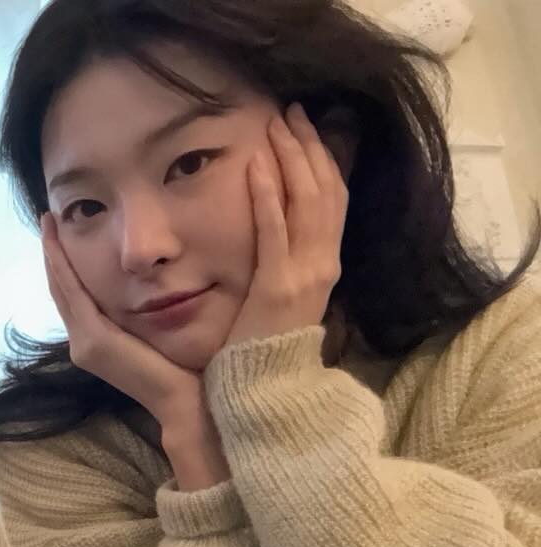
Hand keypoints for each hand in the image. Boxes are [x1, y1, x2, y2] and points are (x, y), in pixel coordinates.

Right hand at [40, 211, 204, 432]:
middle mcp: (84, 343)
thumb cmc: (184, 368)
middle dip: (53, 255)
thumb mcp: (158, 331)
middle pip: (62, 290)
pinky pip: (71, 290)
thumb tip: (156, 282)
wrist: (185, 400)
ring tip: (48, 222)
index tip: (63, 233)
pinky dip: (60, 262)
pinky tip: (56, 237)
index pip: (76, 297)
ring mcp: (85, 343)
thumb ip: (146, 312)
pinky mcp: (93, 340)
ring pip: (60, 288)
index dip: (66, 265)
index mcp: (99, 342)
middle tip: (48, 220)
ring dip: (52, 254)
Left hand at [225, 106, 347, 347]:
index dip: (323, 159)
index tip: (305, 130)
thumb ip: (290, 264)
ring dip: (291, 158)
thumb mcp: (286, 298)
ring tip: (276, 126)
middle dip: (309, 146)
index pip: (334, 200)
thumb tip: (282, 233)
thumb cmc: (266, 348)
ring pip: (307, 202)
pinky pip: (274, 232)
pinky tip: (255, 165)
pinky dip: (267, 195)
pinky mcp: (277, 288)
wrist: (265, 391)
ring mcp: (304, 275)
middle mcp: (324, 264)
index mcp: (327, 265)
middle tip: (290, 112)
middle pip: (325, 190)